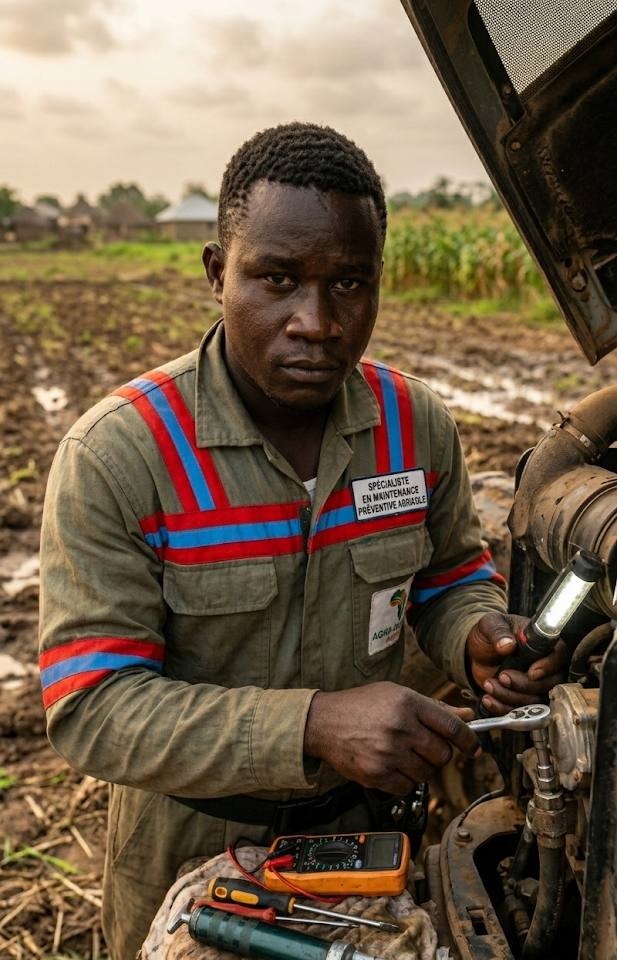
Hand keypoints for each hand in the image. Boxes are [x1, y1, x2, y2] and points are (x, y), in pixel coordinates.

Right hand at [303, 682, 479, 794]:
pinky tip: (391, 765)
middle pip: (442, 754)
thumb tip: (467, 716)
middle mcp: (400, 727)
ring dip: (421, 768)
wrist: (323, 722)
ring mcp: (388, 753)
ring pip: (427, 773)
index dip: (469, 740)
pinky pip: (407, 788)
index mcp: (408, 703)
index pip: (452, 726)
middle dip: (439, 753)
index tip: (473, 747)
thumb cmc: (361, 705)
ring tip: (403, 754)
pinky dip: (404, 781)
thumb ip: (434, 708)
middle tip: (425, 747)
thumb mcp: (397, 695)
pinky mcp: (377, 774)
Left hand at [466, 612, 567, 715]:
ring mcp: (536, 685)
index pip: (558, 656)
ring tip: (489, 684)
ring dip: (510, 697)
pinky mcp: (524, 699)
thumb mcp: (490, 624)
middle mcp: (546, 666)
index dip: (548, 667)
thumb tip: (507, 644)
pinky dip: (503, 708)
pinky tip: (488, 699)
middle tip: (502, 676)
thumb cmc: (490, 633)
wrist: (478, 651)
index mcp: (544, 643)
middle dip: (523, 685)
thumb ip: (498, 632)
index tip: (531, 672)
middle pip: (549, 684)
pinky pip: (521, 712)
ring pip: (535, 701)